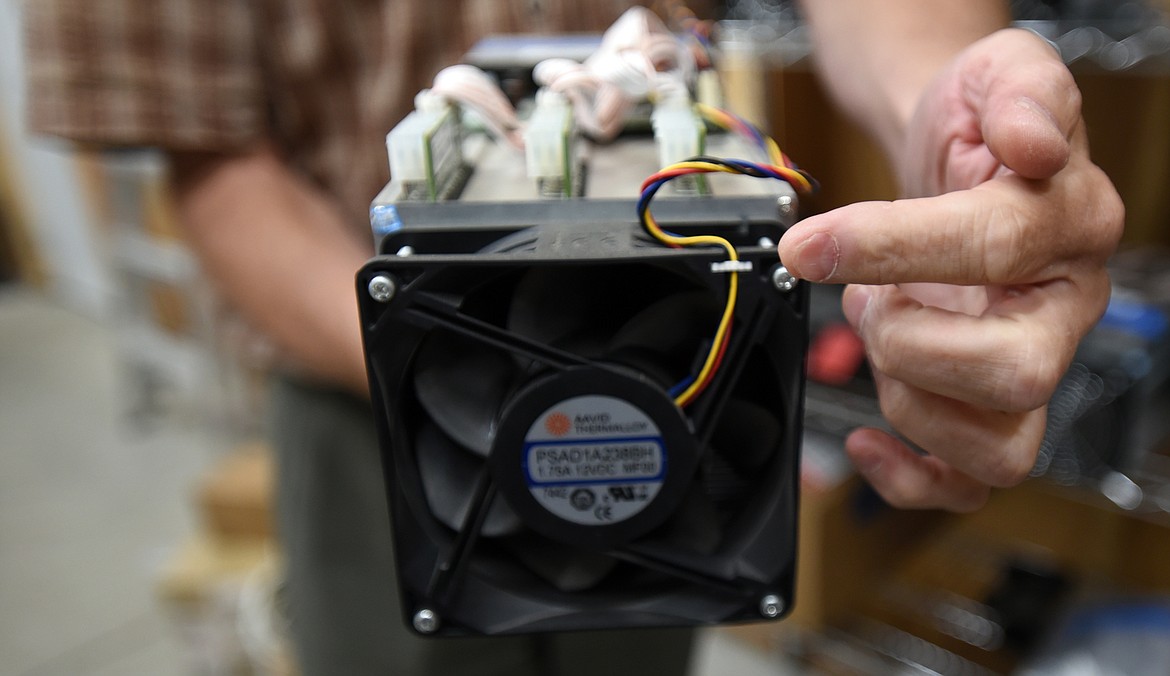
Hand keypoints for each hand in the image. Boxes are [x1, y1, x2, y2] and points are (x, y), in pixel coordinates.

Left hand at [778, 29, 1123, 511]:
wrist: (971, 156)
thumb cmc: (983, 123)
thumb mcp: (1004, 72)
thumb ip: (1023, 94)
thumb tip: (1031, 140)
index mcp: (1070, 224)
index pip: (993, 247)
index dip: (889, 247)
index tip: (810, 244)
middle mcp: (1061, 308)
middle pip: (1014, 374)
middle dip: (908, 340)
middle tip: (866, 296)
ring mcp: (1028, 364)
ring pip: (996, 445)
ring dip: (906, 397)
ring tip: (878, 327)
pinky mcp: (988, 404)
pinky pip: (970, 481)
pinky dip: (910, 477)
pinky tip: (865, 436)